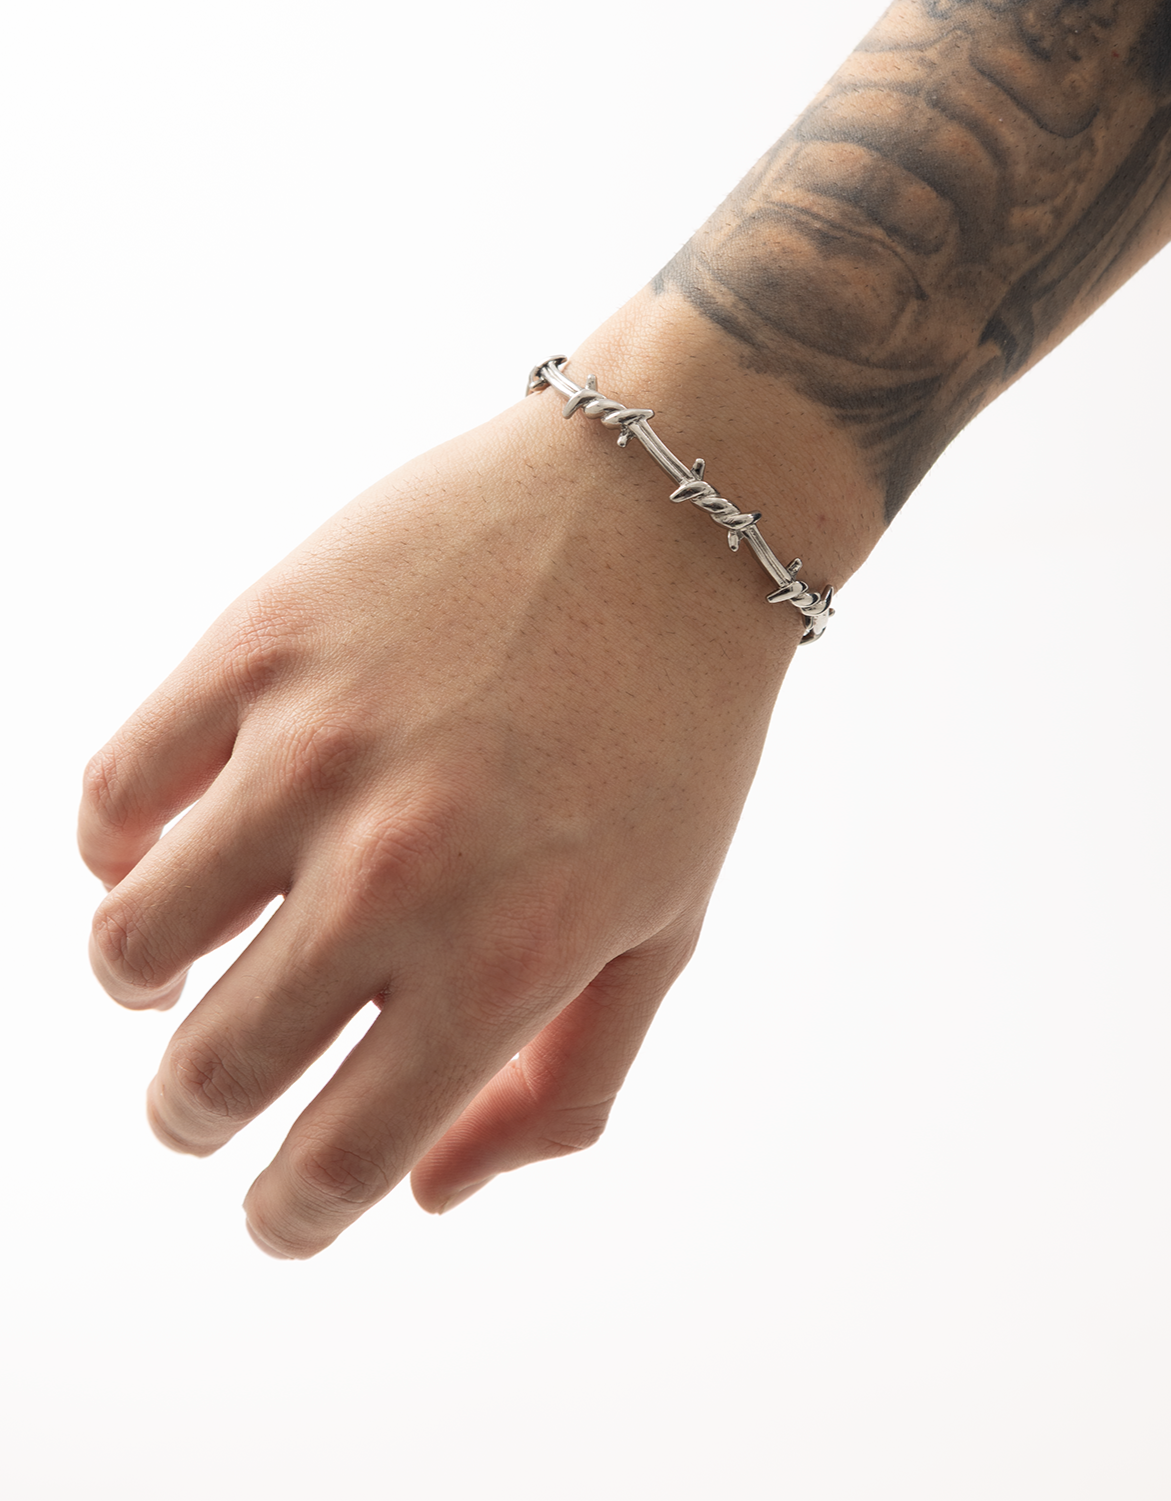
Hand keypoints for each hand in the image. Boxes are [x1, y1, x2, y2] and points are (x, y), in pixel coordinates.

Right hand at [80, 331, 815, 1256]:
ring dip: (143, 984)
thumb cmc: (675, 731)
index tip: (278, 1207)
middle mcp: (397, 869)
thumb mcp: (663, 927)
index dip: (289, 1215)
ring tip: (181, 960)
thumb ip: (560, 1088)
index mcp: (508, 958)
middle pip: (213, 1073)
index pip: (338, 1161)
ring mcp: (314, 751)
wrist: (665, 508)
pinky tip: (172, 837)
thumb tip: (423, 1196)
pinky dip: (119, 844)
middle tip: (212, 1093)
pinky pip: (115, 792)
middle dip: (198, 1116)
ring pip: (131, 943)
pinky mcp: (258, 648)